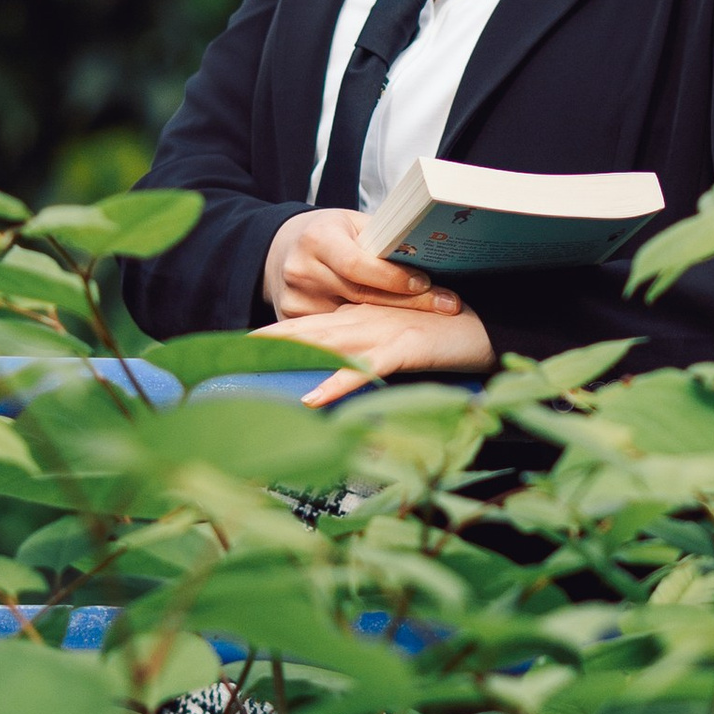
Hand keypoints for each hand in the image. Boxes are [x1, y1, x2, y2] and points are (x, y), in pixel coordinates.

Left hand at [257, 296, 495, 407]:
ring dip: (290, 355)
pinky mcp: (400, 350)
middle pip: (306, 329)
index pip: (309, 323)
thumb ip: (368, 347)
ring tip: (255, 365)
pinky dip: (334, 384)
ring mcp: (380, 334)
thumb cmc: (442, 334)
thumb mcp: (397, 339)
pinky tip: (311, 398)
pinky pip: (360, 370)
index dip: (275, 332)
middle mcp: (363, 320)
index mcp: (360, 316)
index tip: (242, 344)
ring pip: (325, 344)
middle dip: (268, 340)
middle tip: (230, 350)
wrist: (484, 326)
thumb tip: (340, 367)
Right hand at [264, 206, 459, 320]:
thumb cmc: (331, 235)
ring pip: (352, 321)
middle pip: (360, 295)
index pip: (357, 264)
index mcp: (318, 239)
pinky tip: (397, 338)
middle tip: (448, 306)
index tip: (425, 283)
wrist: (284, 250)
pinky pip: (337, 334)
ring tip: (432, 323)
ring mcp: (295, 299)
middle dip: (408, 303)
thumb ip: (382, 239)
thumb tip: (431, 248)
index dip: (393, 277)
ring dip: (393, 324)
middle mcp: (301, 270)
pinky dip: (368, 336)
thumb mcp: (353, 224)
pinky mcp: (293, 321)